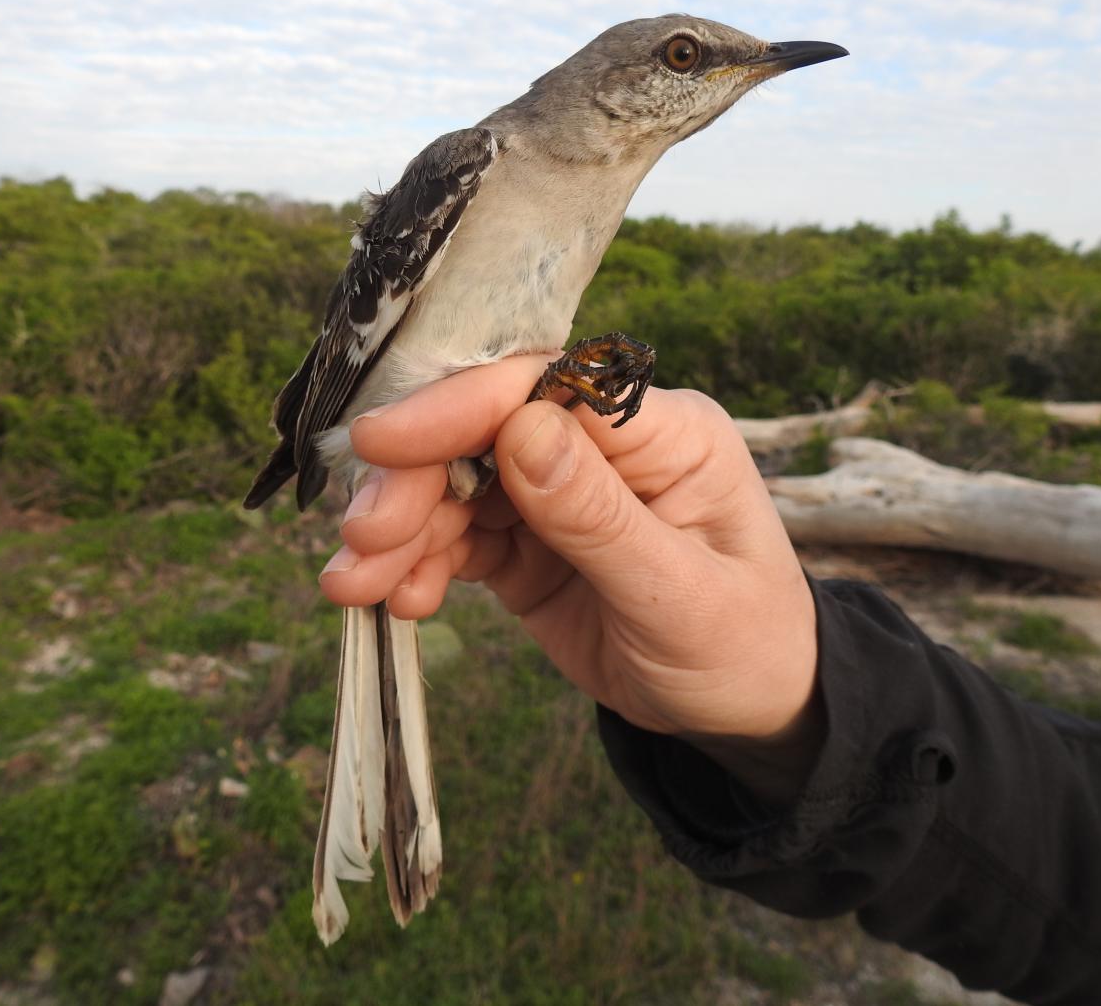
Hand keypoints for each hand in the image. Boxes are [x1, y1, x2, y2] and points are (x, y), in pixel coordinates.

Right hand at [317, 355, 819, 766]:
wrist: (747, 713)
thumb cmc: (742, 647)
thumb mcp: (680, 595)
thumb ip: (599, 517)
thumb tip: (520, 431)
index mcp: (662, 433)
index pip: (547, 388)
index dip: (459, 407)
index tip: (382, 444)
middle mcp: (602, 447)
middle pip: (482, 433)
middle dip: (412, 482)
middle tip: (360, 544)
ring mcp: (557, 493)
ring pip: (454, 485)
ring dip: (398, 531)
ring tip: (353, 589)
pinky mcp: (526, 542)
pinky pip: (456, 538)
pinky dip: (417, 566)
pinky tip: (400, 604)